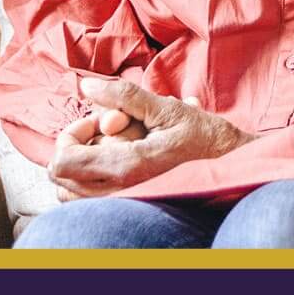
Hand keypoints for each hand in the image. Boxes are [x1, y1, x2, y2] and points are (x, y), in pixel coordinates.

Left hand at [49, 79, 252, 199]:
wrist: (232, 168)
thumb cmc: (204, 138)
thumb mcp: (167, 109)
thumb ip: (123, 96)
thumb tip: (85, 86)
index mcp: (126, 167)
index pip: (62, 162)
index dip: (72, 135)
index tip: (101, 121)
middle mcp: (119, 192)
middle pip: (62, 179)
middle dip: (77, 149)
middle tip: (108, 132)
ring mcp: (123, 204)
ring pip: (72, 194)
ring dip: (83, 165)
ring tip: (113, 146)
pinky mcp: (128, 208)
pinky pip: (89, 201)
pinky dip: (92, 179)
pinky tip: (119, 159)